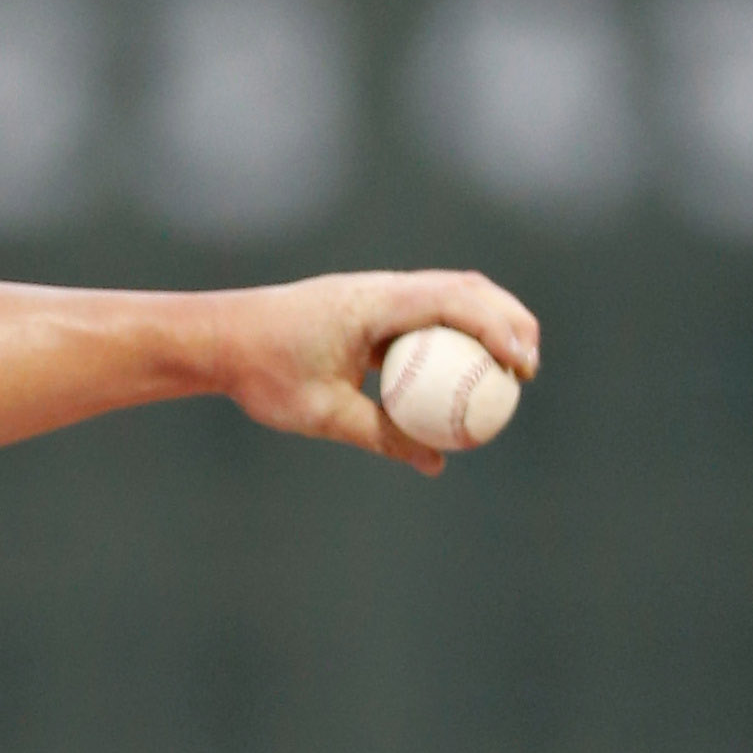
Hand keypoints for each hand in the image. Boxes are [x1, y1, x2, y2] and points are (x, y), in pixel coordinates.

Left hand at [208, 268, 539, 477]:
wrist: (221, 339)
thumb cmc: (265, 373)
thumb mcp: (323, 414)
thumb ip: (382, 437)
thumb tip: (436, 463)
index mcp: (374, 303)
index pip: (453, 302)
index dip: (498, 328)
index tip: (522, 365)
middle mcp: (381, 289)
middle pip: (465, 288)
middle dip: (509, 320)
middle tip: (530, 366)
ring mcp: (377, 294)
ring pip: (449, 295)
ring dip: (486, 322)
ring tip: (511, 364)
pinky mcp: (370, 307)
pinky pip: (424, 314)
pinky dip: (453, 333)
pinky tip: (465, 368)